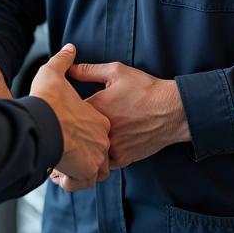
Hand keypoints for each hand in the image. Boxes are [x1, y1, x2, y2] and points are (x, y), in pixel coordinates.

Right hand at [30, 44, 109, 184]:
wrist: (41, 125)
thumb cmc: (48, 101)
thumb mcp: (55, 74)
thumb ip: (64, 62)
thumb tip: (70, 48)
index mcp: (98, 118)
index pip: (92, 129)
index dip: (77, 132)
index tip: (64, 132)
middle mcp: (102, 138)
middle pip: (94, 150)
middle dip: (79, 153)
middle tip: (61, 149)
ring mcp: (98, 157)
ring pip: (92, 169)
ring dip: (77, 169)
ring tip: (58, 163)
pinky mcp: (88, 173)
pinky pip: (82, 183)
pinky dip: (71, 181)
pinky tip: (58, 174)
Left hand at [66, 61, 189, 168]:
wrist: (173, 110)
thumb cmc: (146, 89)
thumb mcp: (116, 71)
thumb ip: (89, 70)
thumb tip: (68, 68)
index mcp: (96, 107)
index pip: (67, 111)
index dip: (63, 111)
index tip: (60, 110)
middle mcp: (102, 129)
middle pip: (75, 134)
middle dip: (70, 131)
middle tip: (64, 130)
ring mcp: (112, 146)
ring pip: (88, 152)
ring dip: (84, 148)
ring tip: (78, 143)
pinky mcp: (123, 158)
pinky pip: (103, 164)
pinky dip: (100, 159)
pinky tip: (98, 151)